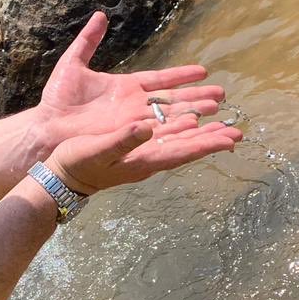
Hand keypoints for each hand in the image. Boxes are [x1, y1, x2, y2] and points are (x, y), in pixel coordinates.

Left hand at [33, 11, 226, 149]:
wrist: (47, 126)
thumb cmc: (57, 98)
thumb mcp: (73, 63)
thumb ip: (88, 40)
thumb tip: (99, 16)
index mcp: (126, 87)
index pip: (161, 80)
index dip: (181, 75)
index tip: (203, 71)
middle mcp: (134, 106)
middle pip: (173, 101)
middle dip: (197, 98)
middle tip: (221, 96)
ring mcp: (133, 122)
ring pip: (170, 118)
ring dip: (194, 114)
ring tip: (217, 113)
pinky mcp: (128, 136)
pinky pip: (157, 133)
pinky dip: (176, 131)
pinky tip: (196, 128)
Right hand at [45, 110, 241, 196]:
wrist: (60, 176)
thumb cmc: (76, 164)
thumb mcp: (97, 149)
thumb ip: (122, 139)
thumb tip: (146, 127)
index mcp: (142, 161)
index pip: (181, 152)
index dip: (205, 145)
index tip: (228, 140)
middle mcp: (147, 159)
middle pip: (186, 148)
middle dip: (211, 140)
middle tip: (238, 134)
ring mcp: (141, 155)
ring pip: (178, 142)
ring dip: (201, 134)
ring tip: (223, 128)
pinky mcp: (133, 148)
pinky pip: (164, 138)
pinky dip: (180, 130)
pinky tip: (189, 123)